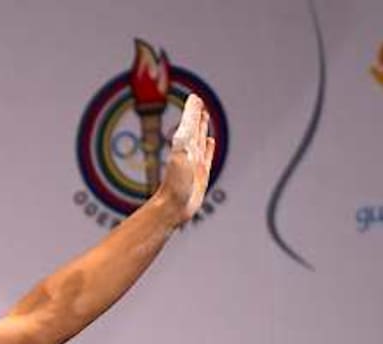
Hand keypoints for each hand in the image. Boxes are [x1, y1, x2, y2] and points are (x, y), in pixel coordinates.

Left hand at [157, 94, 215, 225]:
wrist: (173, 207)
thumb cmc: (175, 181)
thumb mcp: (182, 149)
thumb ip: (188, 127)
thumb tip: (193, 102)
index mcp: (183, 144)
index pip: (189, 121)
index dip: (193, 109)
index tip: (195, 97)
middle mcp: (189, 151)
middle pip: (195, 128)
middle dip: (197, 115)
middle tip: (199, 103)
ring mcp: (195, 162)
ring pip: (201, 140)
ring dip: (203, 128)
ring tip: (204, 118)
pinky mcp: (202, 174)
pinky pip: (207, 156)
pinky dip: (209, 148)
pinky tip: (209, 142)